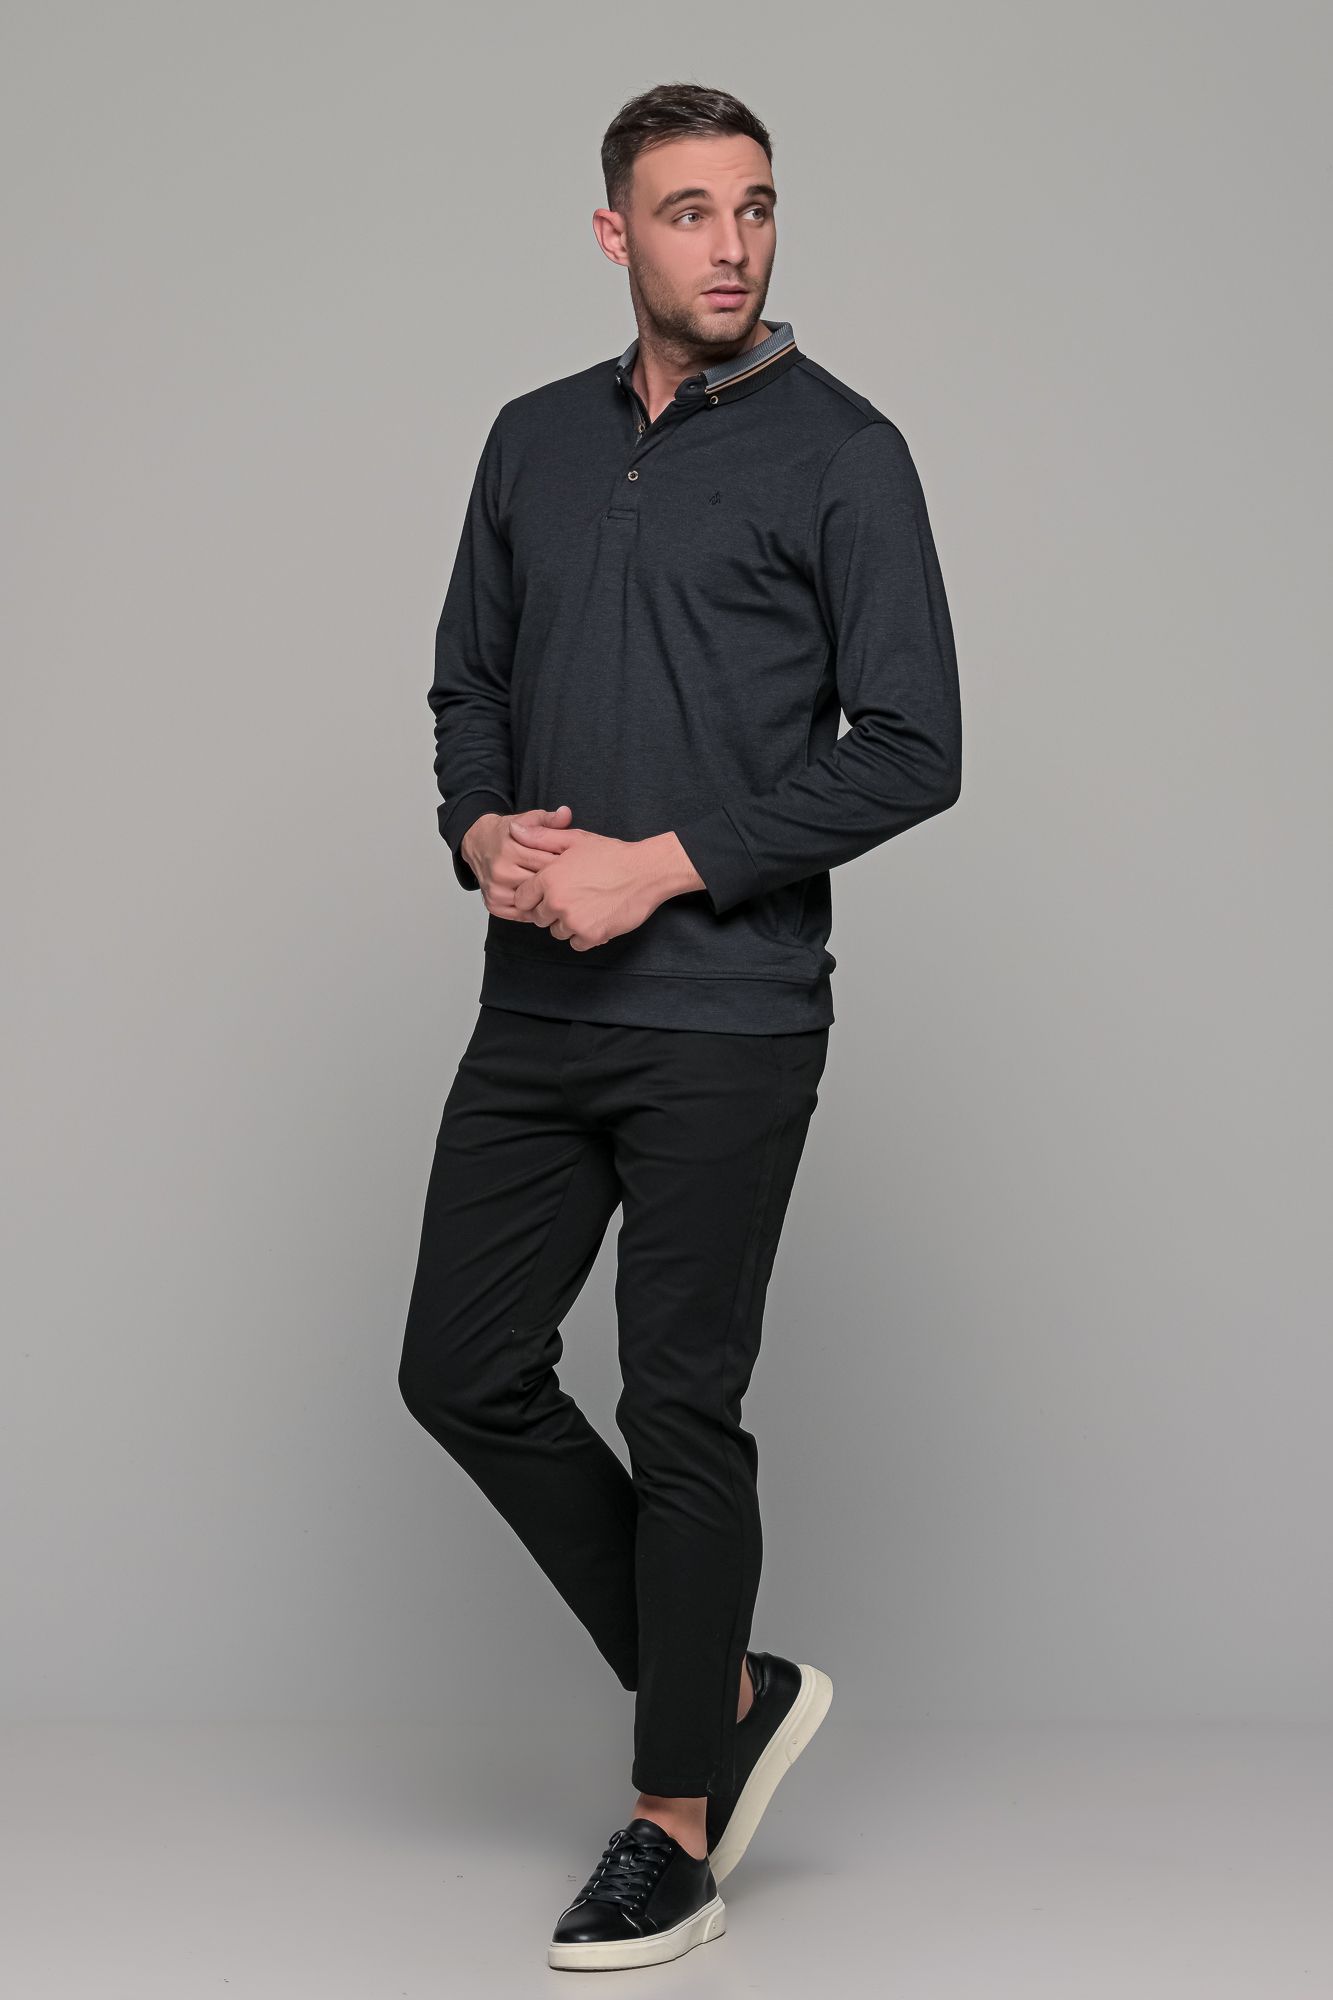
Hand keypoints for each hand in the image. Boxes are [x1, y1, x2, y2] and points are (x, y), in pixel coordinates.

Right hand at [462, 805, 574, 918]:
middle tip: (575, 880)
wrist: (478, 843)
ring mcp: (496, 890)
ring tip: (562, 891)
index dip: (566, 864)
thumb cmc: (506, 833)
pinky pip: (523, 913)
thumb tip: (566, 813)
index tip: (578, 864)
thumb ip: (549, 819)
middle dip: (560, 882)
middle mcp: (501, 872)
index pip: (548, 862)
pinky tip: (544, 900)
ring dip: (549, 898)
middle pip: (542, 883)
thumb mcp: (528, 819)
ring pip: (534, 901)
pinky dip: (536, 909)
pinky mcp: (494, 905)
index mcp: (510, 849)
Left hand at [507, 822, 699, 948]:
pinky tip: (596, 918)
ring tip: (587, 906)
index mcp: (548, 879)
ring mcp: (573, 921)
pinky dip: (585, 935)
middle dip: (551, 910)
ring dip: (568, 924)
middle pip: (539, 918)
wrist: (646, 872)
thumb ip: (541, 837)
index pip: (523, 899)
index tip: (550, 892)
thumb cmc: (612, 854)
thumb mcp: (575, 839)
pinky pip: (576, 943)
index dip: (534, 896)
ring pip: (557, 932)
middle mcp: (557, 902)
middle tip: (573, 897)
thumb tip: (513, 830)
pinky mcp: (590, 935)